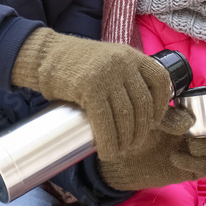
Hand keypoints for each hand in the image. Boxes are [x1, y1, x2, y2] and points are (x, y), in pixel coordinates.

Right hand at [10, 28, 170, 158]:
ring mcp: (106, 74)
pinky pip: (105, 121)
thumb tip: (143, 113)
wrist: (44, 54)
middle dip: (141, 131)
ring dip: (125, 140)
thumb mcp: (109, 61)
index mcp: (131, 55)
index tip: (153, 122)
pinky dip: (109, 142)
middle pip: (143, 103)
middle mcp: (123, 62)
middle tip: (132, 145)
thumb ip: (126, 78)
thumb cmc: (76, 64)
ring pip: (126, 116)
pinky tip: (107, 152)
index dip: (161, 105)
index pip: (160, 80)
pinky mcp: (89, 87)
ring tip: (119, 151)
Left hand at [98, 106, 205, 190]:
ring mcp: (199, 151)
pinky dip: (196, 163)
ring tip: (189, 144)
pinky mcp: (193, 170)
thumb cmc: (137, 127)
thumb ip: (171, 114)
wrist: (121, 157)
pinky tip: (176, 158)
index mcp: (197, 111)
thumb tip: (190, 122)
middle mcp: (203, 130)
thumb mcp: (152, 112)